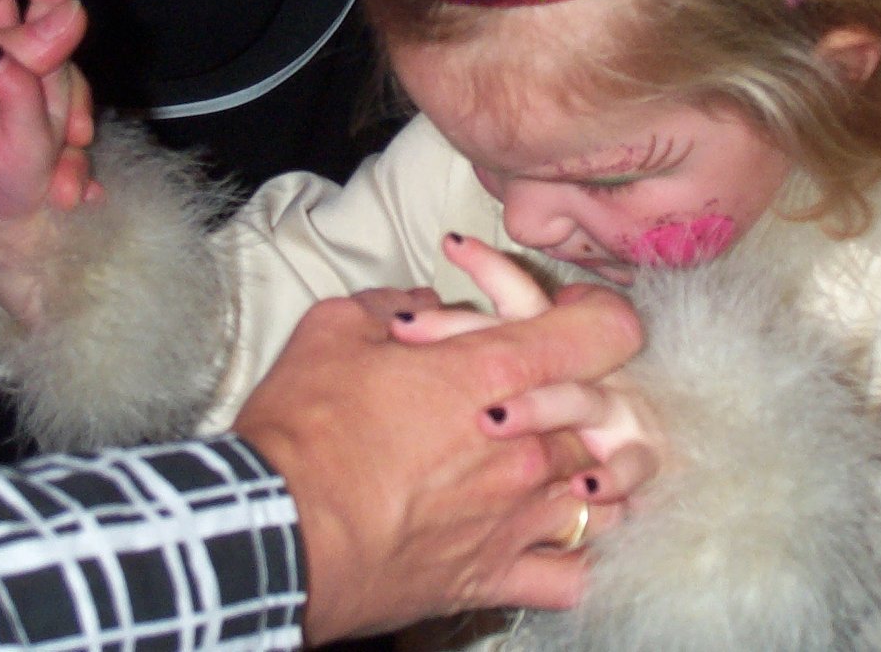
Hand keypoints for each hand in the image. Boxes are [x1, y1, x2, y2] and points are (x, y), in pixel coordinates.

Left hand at [0, 0, 95, 320]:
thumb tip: (75, 13)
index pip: (28, 74)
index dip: (64, 98)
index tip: (84, 133)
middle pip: (24, 140)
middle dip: (58, 164)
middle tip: (76, 193)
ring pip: (4, 196)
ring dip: (37, 214)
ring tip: (70, 237)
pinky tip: (32, 283)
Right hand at [233, 286, 643, 644]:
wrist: (273, 530)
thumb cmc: (303, 431)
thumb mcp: (337, 331)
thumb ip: (392, 305)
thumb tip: (422, 305)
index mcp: (497, 372)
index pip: (607, 333)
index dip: (595, 318)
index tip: (572, 321)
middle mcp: (527, 447)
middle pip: (606, 411)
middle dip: (581, 395)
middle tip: (539, 392)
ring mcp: (519, 516)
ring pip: (603, 491)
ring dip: (584, 470)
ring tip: (550, 462)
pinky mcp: (495, 576)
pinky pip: (575, 574)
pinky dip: (579, 554)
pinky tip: (560, 538)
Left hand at [393, 236, 666, 505]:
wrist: (669, 451)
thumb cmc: (591, 416)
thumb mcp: (542, 375)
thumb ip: (492, 352)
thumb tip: (421, 323)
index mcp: (556, 347)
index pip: (519, 296)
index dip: (487, 267)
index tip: (449, 243)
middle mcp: (585, 368)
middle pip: (528, 340)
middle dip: (468, 332)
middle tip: (407, 329)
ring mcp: (616, 407)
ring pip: (577, 399)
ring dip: (537, 407)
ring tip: (490, 421)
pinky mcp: (641, 452)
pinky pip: (629, 463)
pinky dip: (610, 476)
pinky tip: (584, 488)